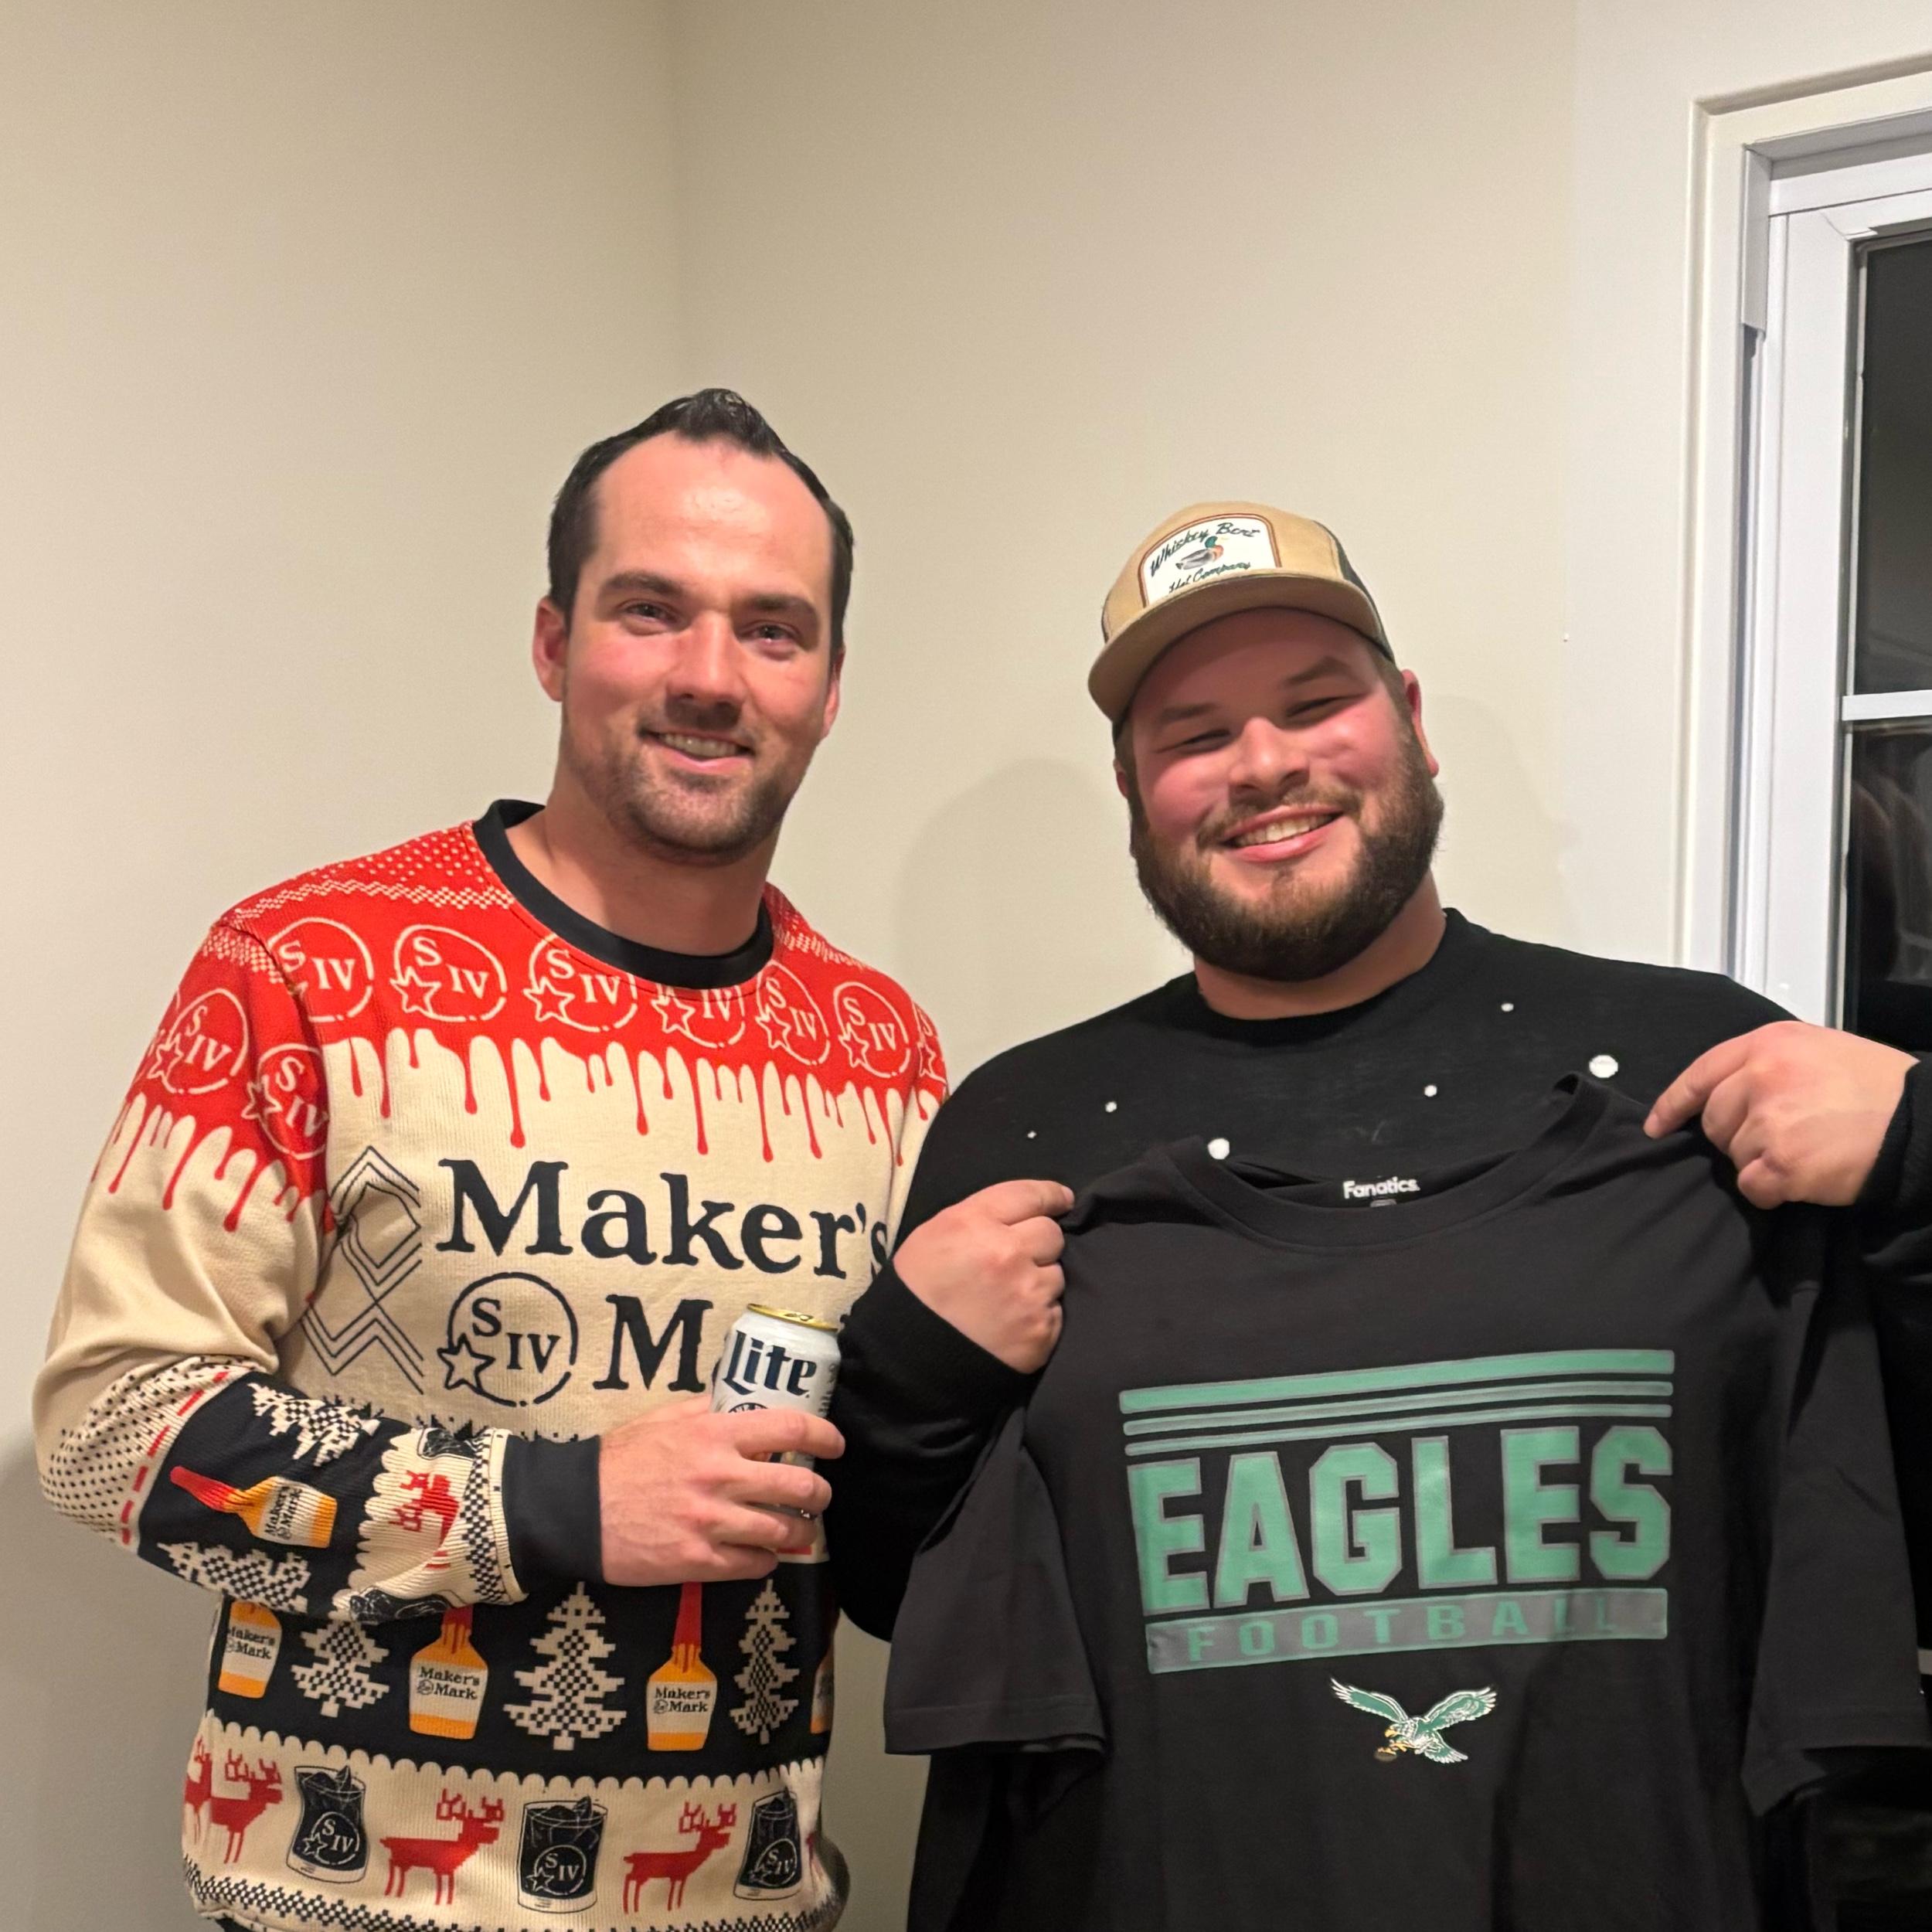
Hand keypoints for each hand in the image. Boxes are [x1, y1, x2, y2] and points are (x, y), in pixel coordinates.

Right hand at [598, 1395, 843, 1586]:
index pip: (790, 1429)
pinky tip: (761, 1554)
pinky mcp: (698, 1561)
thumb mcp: (665, 1419)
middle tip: (819, 1496)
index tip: (835, 1445)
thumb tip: (738, 1398)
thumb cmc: (620, 1460)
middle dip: (820, 1494)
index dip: (824, 1436)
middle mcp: (721, 1477)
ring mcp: (711, 1522)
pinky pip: (754, 1565)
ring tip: (800, 1531)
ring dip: (800, 1532)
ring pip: (783, 1531)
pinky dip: (765, 1560)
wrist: (576, 1509)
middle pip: (799, 1486)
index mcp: (715, 1435)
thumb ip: (707, 1409)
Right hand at [893, 1178, 1075, 1372]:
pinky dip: (1039, 1315)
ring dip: (1039, 1281)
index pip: (1030, 1195)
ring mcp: (1028, 1294)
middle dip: (1039, 1243)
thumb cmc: (918, 1288)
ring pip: (1056, 1274)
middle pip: (1052, 1234)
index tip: (1062, 1200)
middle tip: (1016, 1261)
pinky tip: (1013, 1322)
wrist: (911, 1354)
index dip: (1051, 1196)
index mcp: (976, 1223)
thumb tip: (1025, 1212)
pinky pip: (1055, 1311)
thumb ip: (981, 1216)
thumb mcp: (935, 1233)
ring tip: (1008, 1297)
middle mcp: (1008, 1253)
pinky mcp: (1041, 1331)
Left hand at [1644, 1020, 1913, 1207]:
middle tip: (1784, 1137)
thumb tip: (1731, 1092)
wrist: (1923, 1123)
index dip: (1673, 1104)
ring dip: (1761, 1162)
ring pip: (1733, 1155)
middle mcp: (1760, 1077)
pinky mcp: (1781, 1162)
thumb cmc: (1877, 1087)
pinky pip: (1752, 1186)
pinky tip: (1804, 1178)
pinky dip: (1772, 1190)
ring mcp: (1768, 1120)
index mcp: (1768, 1044)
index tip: (1658, 1126)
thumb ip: (1770, 1064)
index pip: (1700, 1074)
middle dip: (1738, 1135)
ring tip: (1807, 1151)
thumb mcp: (1820, 1051)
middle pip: (1714, 1120)